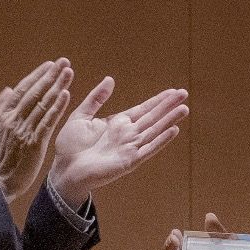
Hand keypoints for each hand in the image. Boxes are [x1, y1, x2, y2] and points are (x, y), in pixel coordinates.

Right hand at [0, 60, 71, 202]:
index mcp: (3, 113)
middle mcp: (14, 118)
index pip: (23, 89)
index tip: (50, 65)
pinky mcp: (35, 143)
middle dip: (50, 75)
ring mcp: (24, 130)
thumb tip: (8, 89)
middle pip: (35, 92)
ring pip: (43, 104)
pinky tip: (66, 95)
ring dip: (57, 86)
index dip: (37, 75)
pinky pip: (48, 121)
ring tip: (68, 73)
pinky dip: (57, 107)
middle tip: (64, 62)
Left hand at [50, 78, 189, 207]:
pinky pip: (148, 149)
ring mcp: (130, 148)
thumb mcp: (81, 115)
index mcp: (117, 123)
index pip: (143, 109)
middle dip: (168, 106)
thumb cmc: (70, 146)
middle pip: (153, 117)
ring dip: (169, 119)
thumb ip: (96, 98)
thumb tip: (110, 79)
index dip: (157, 100)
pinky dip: (161, 140)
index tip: (172, 91)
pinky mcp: (129, 161)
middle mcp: (127, 135)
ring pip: (154, 130)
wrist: (65, 170)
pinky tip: (173, 130)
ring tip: (184, 108)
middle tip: (184, 93)